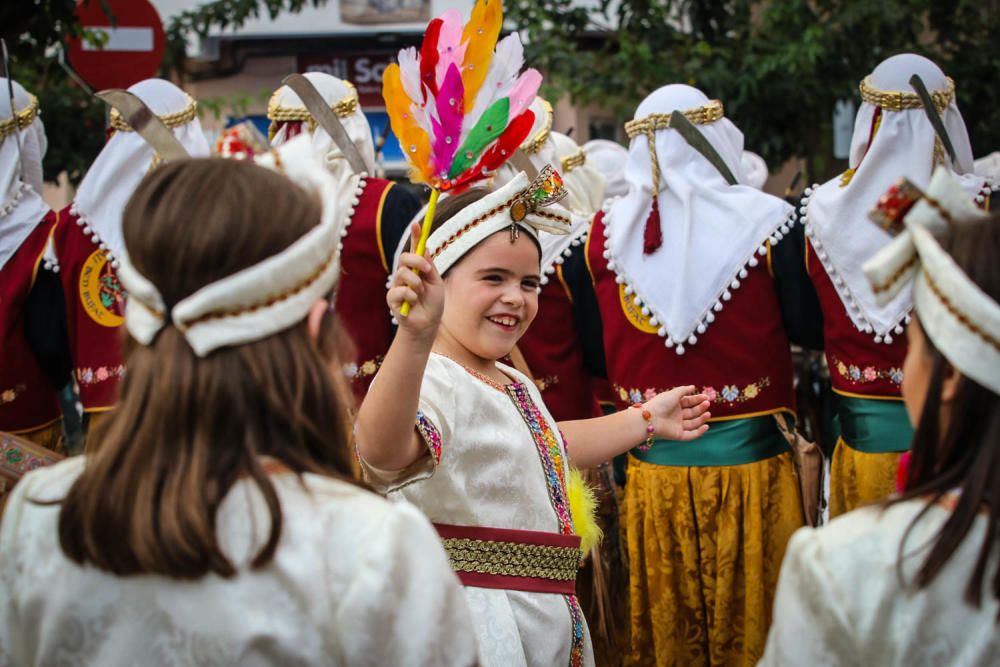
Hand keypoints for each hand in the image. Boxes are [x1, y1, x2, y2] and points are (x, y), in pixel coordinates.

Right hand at [388, 223, 444, 340]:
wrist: (427, 325)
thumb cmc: (432, 304)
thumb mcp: (436, 283)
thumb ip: (429, 267)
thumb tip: (425, 248)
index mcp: (418, 269)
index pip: (415, 249)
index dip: (415, 236)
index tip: (417, 224)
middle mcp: (406, 275)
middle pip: (404, 257)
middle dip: (416, 260)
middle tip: (427, 270)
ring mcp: (397, 285)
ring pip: (402, 273)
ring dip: (416, 283)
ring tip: (420, 293)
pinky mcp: (392, 298)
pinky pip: (399, 290)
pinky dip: (410, 296)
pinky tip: (413, 303)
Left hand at [644, 385, 710, 440]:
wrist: (650, 418)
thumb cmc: (660, 404)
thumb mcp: (673, 394)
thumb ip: (684, 390)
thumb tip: (693, 387)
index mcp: (674, 405)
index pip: (688, 402)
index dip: (697, 399)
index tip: (706, 397)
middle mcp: (676, 415)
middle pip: (692, 412)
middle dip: (700, 408)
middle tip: (707, 403)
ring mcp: (677, 426)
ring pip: (693, 423)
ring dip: (701, 419)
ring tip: (708, 413)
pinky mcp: (678, 435)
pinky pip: (690, 435)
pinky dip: (699, 432)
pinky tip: (706, 426)